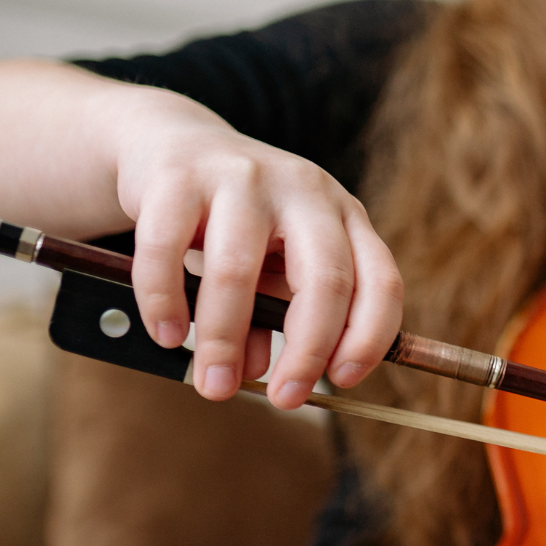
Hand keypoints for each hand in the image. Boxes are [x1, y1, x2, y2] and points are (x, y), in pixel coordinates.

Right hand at [111, 87, 402, 406]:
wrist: (170, 145)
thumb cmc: (235, 224)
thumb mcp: (274, 266)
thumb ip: (277, 316)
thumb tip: (261, 372)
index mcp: (344, 216)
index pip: (381, 281)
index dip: (369, 337)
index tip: (342, 381)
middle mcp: (306, 190)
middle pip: (324, 280)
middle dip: (307, 351)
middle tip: (284, 399)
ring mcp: (243, 176)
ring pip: (238, 270)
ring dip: (224, 340)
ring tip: (213, 384)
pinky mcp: (178, 174)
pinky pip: (167, 248)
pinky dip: (164, 301)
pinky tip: (167, 334)